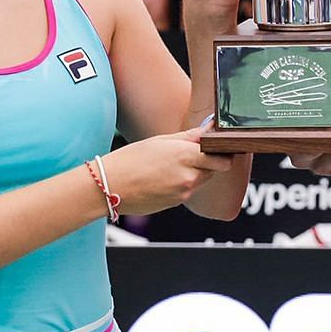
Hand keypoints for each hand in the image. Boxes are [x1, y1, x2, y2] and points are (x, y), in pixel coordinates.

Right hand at [99, 125, 236, 216]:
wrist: (107, 187)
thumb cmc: (130, 160)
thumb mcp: (161, 141)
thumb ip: (190, 136)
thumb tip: (210, 128)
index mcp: (186, 156)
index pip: (222, 158)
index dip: (223, 152)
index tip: (220, 146)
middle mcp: (188, 177)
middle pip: (216, 170)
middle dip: (210, 161)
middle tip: (194, 153)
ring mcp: (183, 193)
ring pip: (202, 181)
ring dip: (197, 172)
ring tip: (173, 165)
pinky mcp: (175, 203)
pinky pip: (188, 191)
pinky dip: (183, 184)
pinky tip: (164, 177)